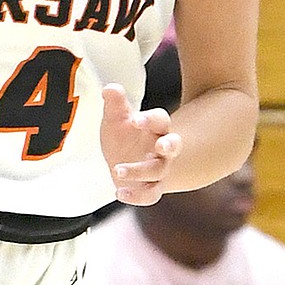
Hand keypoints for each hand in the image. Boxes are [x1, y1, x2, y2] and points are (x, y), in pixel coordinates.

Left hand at [100, 85, 181, 205]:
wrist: (123, 161)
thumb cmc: (124, 136)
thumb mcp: (116, 119)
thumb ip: (115, 104)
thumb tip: (110, 87)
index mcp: (157, 128)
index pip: (161, 120)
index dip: (150, 119)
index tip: (135, 119)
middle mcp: (162, 149)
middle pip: (173, 145)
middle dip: (170, 145)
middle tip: (160, 146)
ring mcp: (159, 169)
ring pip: (159, 171)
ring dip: (140, 171)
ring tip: (118, 170)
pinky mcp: (151, 188)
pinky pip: (151, 195)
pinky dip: (137, 196)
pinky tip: (119, 193)